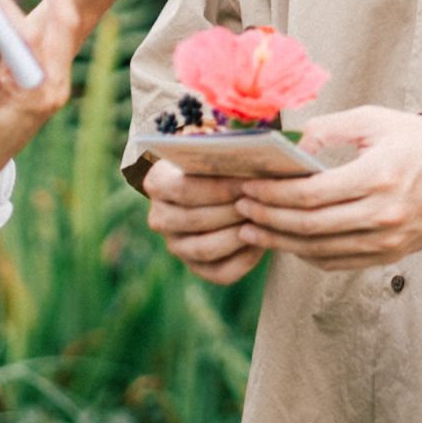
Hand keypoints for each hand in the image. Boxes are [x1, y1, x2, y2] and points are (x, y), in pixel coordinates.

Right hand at [141, 159, 262, 284]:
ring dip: (239, 235)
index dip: (219, 187)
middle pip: (195, 219)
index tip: (251, 180)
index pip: (184, 189)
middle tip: (263, 202)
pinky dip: (245, 258)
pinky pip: (221, 272)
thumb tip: (255, 156)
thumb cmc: (223, 162)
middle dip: (233, 210)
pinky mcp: (197, 268)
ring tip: (264, 220)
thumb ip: (229, 151)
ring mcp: (177, 246)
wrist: (221, 188)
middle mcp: (160, 218)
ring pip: (206, 248)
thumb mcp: (219, 150)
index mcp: (157, 183)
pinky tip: (263, 241)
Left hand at [229, 106, 421, 271]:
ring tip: (252, 228)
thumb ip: (331, 128)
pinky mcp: (388, 256)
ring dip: (279, 241)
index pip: (312, 194)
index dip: (273, 194)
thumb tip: (292, 145)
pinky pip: (336, 261)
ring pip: (318, 249)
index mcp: (379, 176)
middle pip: (309, 225)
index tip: (247, 186)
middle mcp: (383, 214)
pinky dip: (306, 254)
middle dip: (267, 218)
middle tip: (240, 208)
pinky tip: (286, 241)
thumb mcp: (378, 121)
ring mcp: (386, 240)